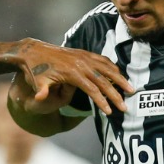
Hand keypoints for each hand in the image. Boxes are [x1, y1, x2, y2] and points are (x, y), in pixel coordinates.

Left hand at [14, 38, 130, 115]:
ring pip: (107, 68)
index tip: (110, 112)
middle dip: (115, 94)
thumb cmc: (35, 70)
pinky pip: (102, 60)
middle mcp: (80, 63)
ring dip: (120, 79)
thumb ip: (41, 91)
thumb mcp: (36, 81)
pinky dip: (112, 67)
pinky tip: (119, 75)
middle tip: (125, 106)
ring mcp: (83, 56)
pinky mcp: (83, 53)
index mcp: (72, 72)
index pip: (92, 89)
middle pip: (103, 80)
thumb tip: (39, 98)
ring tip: (131, 89)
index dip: (102, 102)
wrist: (32, 52)